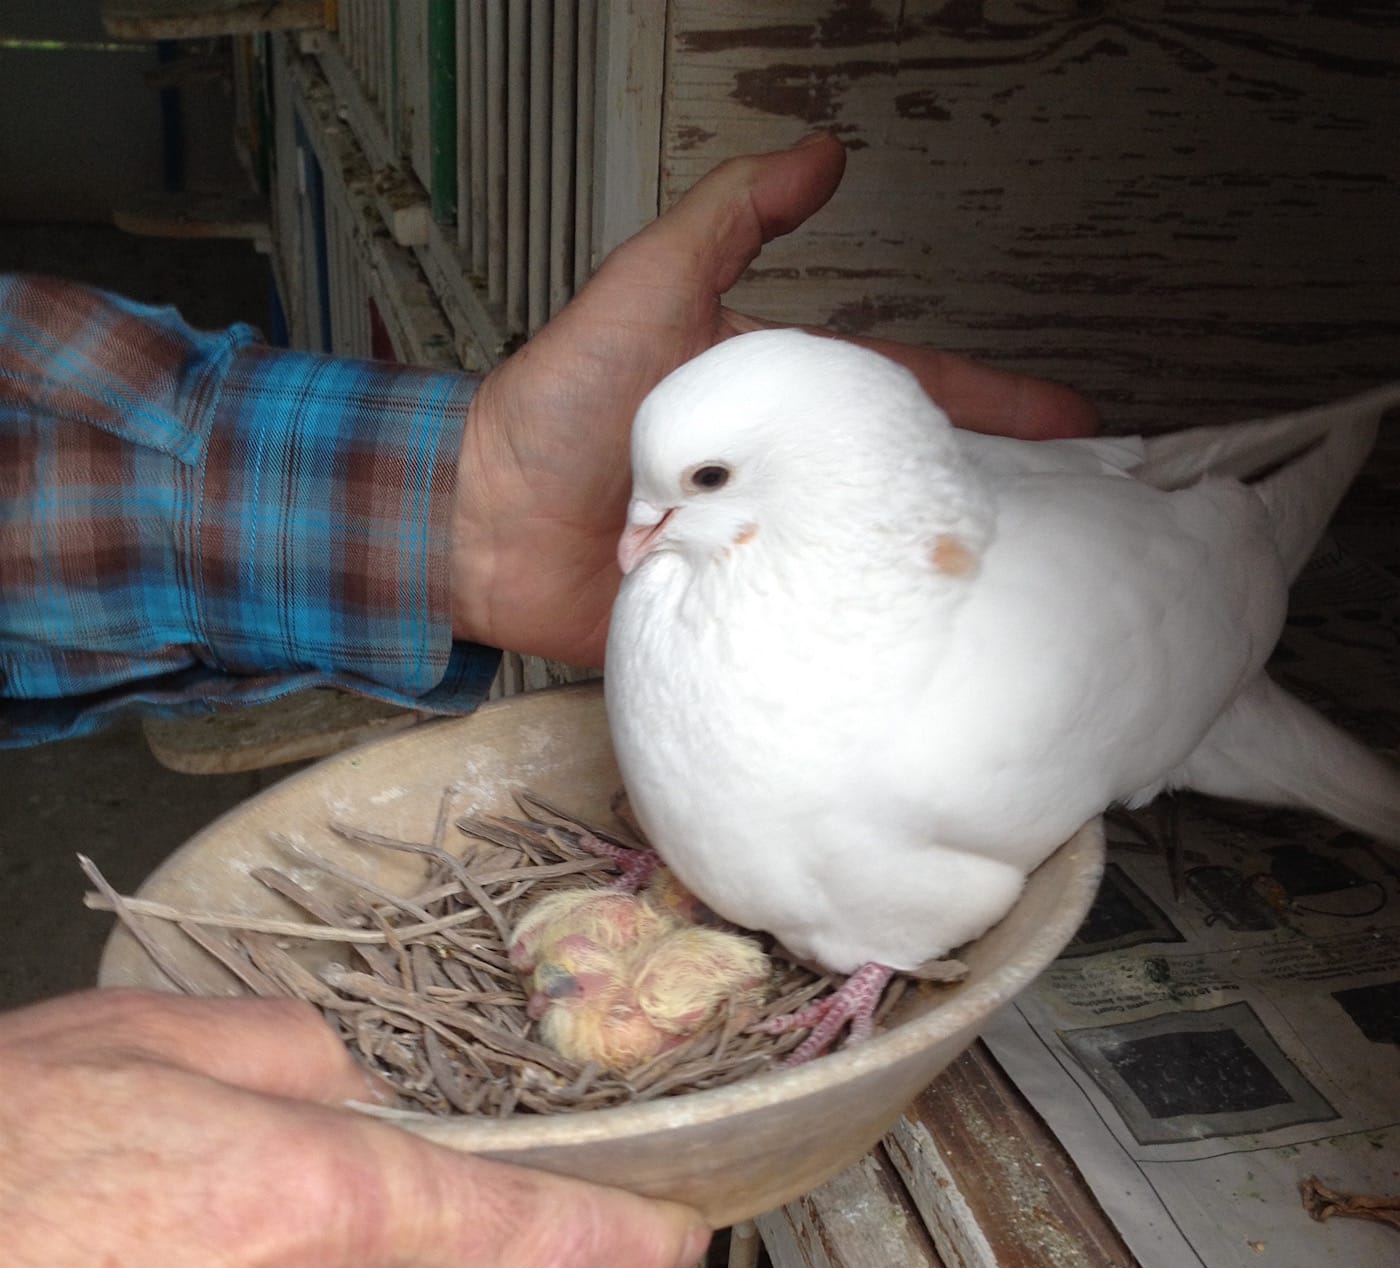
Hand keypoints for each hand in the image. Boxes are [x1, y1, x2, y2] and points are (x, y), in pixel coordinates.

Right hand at [0, 990, 706, 1267]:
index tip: (678, 1240)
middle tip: (240, 1146)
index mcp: (326, 1204)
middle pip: (405, 1253)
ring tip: (152, 1203)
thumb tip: (344, 1083)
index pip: (524, 1227)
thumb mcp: (147, 1038)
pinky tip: (133, 1259)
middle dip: (359, 1198)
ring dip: (283, 1251)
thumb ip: (289, 1052)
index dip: (616, 1234)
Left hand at [453, 133, 1097, 664]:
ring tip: (1033, 605)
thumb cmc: (556, 402)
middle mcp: (785, 492)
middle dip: (993, 509)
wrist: (482, 517)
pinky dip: (860, 648)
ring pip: (871, 573)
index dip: (994, 406)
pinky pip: (809, 639)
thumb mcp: (649, 286)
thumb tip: (819, 153)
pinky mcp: (736, 628)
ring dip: (940, 585)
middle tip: (1084, 532)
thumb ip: (731, 221)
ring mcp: (766, 563)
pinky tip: (925, 661)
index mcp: (782, 414)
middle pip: (907, 496)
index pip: (908, 401)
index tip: (1075, 422)